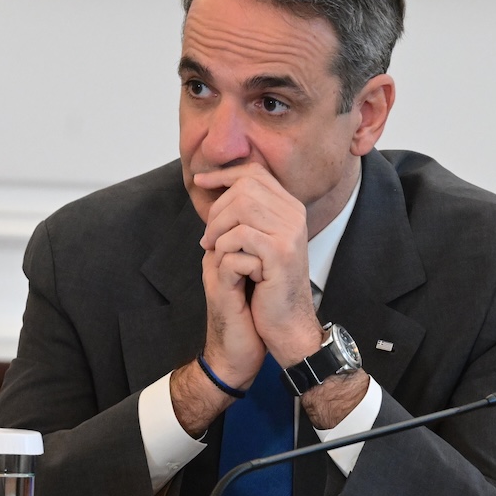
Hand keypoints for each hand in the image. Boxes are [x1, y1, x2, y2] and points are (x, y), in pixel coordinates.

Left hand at [195, 163, 322, 368]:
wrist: (285, 322)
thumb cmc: (266, 284)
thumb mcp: (256, 242)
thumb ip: (244, 214)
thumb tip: (215, 184)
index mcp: (290, 208)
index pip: (254, 173)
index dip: (223, 174)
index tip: (199, 181)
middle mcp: (295, 214)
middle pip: (244, 187)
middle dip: (216, 210)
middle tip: (208, 238)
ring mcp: (290, 232)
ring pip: (241, 208)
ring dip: (218, 229)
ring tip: (213, 250)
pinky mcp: (280, 253)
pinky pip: (241, 235)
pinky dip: (225, 248)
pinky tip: (228, 263)